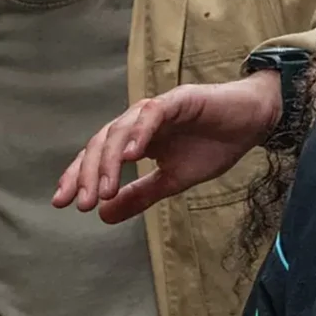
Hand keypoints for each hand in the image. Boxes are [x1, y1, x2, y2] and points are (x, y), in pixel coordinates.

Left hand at [53, 72, 282, 223]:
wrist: (253, 122)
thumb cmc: (215, 145)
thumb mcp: (173, 181)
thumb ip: (140, 195)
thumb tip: (103, 216)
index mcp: (135, 139)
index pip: (97, 156)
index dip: (78, 176)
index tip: (62, 202)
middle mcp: (139, 122)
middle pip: (101, 143)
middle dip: (88, 174)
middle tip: (83, 203)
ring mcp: (157, 109)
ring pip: (121, 130)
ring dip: (110, 161)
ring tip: (105, 189)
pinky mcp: (179, 100)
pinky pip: (152, 114)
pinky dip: (139, 133)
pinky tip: (131, 155)